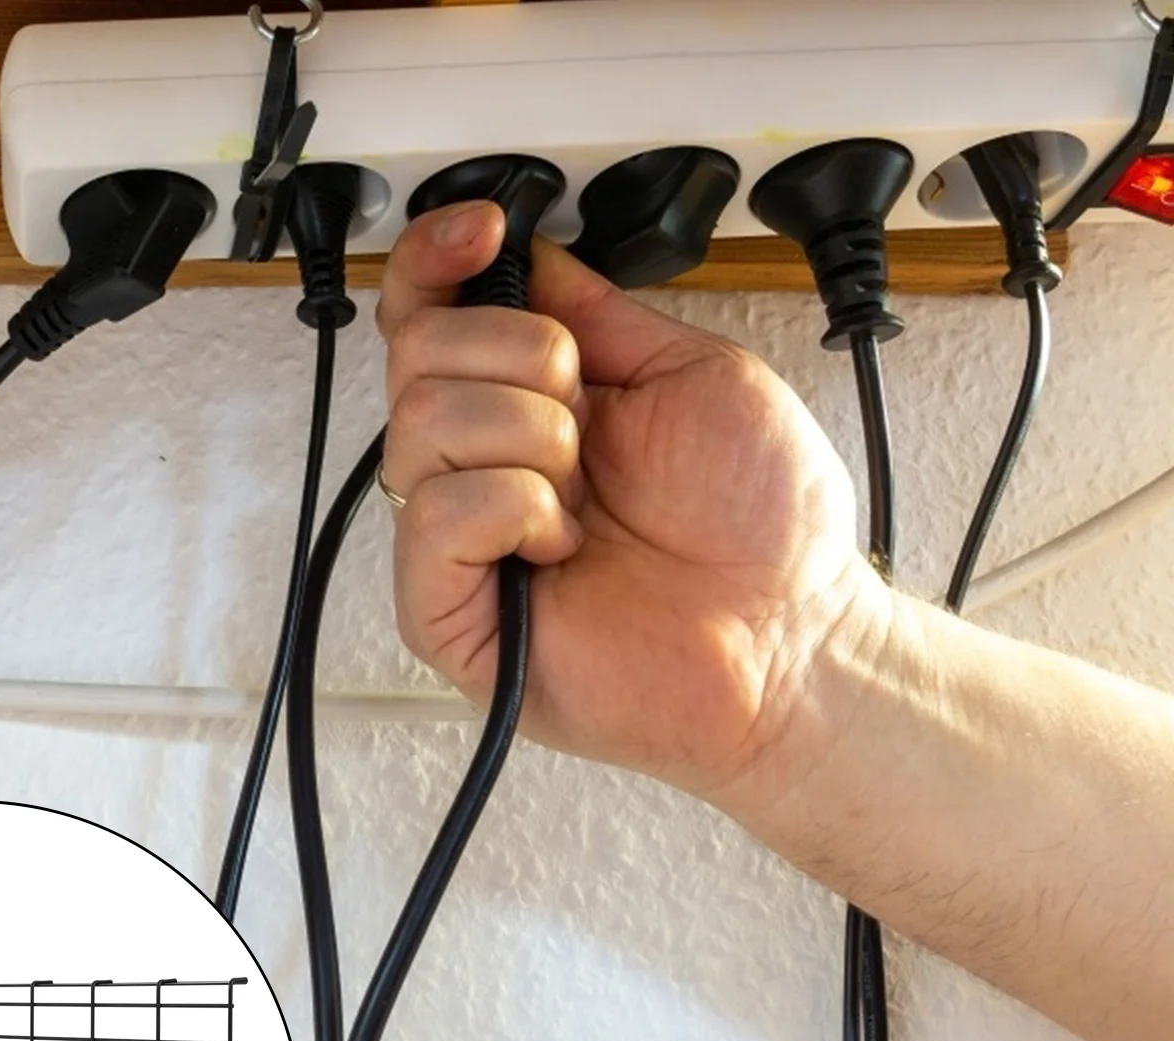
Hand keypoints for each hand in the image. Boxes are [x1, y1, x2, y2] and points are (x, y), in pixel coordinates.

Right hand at [377, 201, 890, 813]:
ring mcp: (465, 545)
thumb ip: (599, 315)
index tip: (481, 233)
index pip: (430, 321)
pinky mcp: (452, 616)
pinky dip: (510, 508)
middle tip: (590, 420)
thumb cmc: (764, 531)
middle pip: (415, 356)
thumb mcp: (693, 375)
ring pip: (420, 426)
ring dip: (529, 437)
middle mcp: (488, 470)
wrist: (792, 641)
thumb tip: (529, 257)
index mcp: (532, 411)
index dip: (433, 262)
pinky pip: (435, 516)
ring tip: (586, 496)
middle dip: (520, 359)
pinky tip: (561, 544)